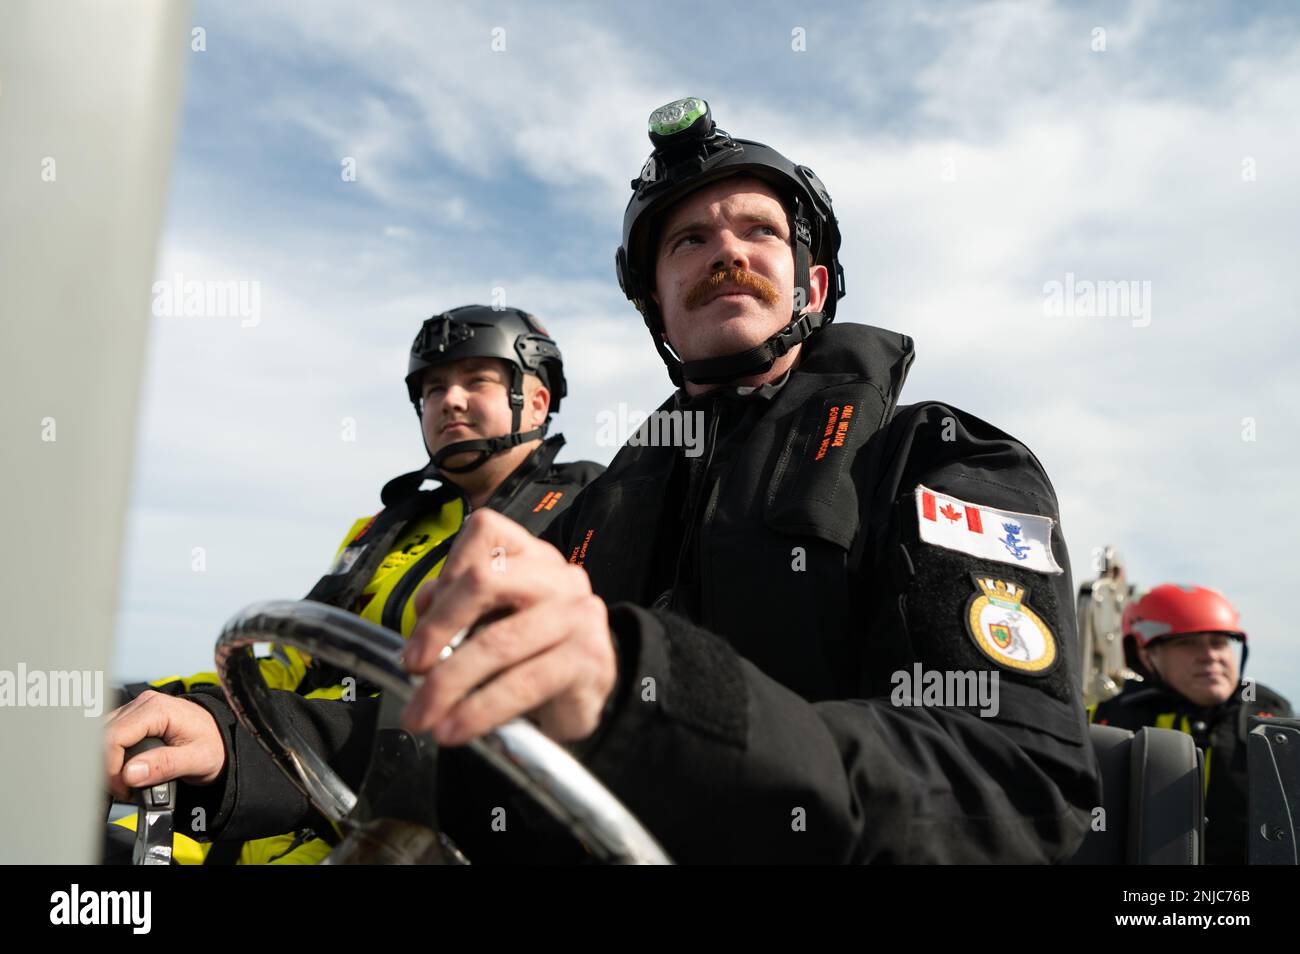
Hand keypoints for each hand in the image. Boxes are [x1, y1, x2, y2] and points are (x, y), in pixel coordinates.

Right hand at [104, 690, 225, 800]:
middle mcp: (142, 704)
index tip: (124, 789)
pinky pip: (109, 739)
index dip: (111, 768)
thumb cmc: (214, 745)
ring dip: (109, 765)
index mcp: (157, 709)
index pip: (113, 738)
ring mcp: (135, 710)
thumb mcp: (197, 759)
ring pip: (101, 739)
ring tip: (129, 783)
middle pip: (102, 739)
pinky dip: (112, 759)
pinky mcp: (132, 719)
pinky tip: (126, 772)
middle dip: (108, 769)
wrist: (222, 737)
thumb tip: (129, 773)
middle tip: (126, 790)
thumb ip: (165, 766)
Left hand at [400, 509, 617, 746]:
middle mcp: (559, 577)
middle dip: (438, 626)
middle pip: (485, 580)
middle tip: (412, 665)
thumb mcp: (493, 620)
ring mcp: (578, 615)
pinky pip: (522, 684)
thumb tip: (425, 607)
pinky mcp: (588, 659)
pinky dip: (480, 710)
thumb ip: (458, 604)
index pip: (485, 532)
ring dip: (448, 682)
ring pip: (498, 641)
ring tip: (423, 713)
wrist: (587, 694)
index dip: (446, 570)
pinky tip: (457, 728)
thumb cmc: (534, 653)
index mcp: (532, 557)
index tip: (422, 613)